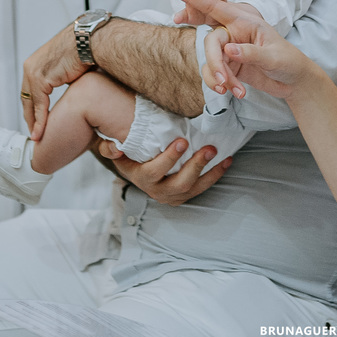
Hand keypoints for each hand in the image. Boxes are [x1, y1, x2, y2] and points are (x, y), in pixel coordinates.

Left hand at [21, 23, 90, 140]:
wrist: (89, 40)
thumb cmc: (86, 48)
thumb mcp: (71, 65)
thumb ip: (66, 76)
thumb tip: (73, 86)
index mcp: (37, 61)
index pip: (30, 89)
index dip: (33, 106)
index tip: (37, 118)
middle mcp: (31, 66)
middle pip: (26, 97)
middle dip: (30, 116)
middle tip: (35, 131)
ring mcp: (33, 72)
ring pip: (30, 103)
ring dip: (34, 122)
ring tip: (37, 136)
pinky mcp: (40, 79)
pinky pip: (38, 105)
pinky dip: (40, 120)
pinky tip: (41, 132)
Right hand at [96, 137, 230, 205]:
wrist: (135, 168)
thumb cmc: (128, 154)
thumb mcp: (115, 150)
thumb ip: (110, 148)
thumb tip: (114, 147)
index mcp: (141, 178)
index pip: (155, 171)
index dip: (169, 159)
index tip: (182, 141)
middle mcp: (158, 190)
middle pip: (180, 183)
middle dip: (196, 166)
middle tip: (209, 149)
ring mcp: (173, 195)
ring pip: (195, 188)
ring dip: (211, 172)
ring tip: (223, 156)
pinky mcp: (185, 195)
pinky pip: (203, 187)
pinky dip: (216, 174)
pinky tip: (227, 160)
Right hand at [171, 0, 320, 102]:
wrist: (294, 81)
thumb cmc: (289, 61)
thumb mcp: (273, 57)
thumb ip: (250, 53)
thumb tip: (227, 50)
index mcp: (244, 20)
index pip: (215, 6)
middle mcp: (234, 32)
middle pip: (210, 42)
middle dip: (214, 63)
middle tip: (222, 83)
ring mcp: (230, 49)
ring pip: (210, 60)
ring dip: (219, 78)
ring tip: (237, 92)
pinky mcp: (229, 65)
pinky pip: (214, 73)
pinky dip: (221, 84)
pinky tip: (238, 93)